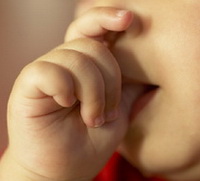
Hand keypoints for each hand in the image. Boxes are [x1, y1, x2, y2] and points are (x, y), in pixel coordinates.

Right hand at [5, 7, 141, 180]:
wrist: (61, 169)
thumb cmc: (89, 143)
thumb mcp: (117, 113)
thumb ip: (128, 88)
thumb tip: (145, 69)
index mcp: (86, 68)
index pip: (94, 30)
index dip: (108, 19)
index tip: (129, 20)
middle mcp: (65, 64)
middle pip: (93, 45)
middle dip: (109, 80)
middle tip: (106, 112)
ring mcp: (46, 71)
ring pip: (76, 57)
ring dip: (92, 93)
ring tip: (91, 118)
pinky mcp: (29, 83)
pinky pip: (49, 70)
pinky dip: (65, 88)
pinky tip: (66, 105)